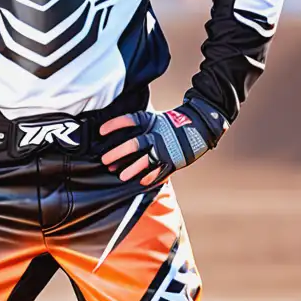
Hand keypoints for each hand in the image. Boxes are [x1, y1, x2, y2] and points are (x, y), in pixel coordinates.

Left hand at [100, 100, 226, 185]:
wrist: (199, 126)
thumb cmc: (172, 124)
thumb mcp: (154, 119)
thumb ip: (139, 126)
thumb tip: (116, 135)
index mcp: (150, 121)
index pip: (129, 121)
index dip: (114, 125)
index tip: (101, 131)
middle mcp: (156, 135)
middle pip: (133, 144)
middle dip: (117, 153)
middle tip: (105, 160)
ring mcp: (165, 149)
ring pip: (145, 160)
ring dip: (132, 169)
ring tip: (121, 176)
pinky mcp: (173, 160)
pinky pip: (160, 171)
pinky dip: (150, 177)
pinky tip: (141, 182)